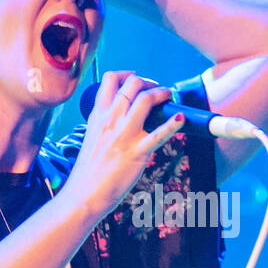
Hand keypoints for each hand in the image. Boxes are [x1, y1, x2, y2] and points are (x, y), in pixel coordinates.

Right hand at [64, 71, 184, 219]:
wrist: (84, 193)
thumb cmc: (89, 169)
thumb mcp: (93, 137)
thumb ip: (107, 124)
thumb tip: (125, 117)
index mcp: (98, 114)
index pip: (110, 79)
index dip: (128, 74)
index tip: (137, 81)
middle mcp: (111, 119)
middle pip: (132, 83)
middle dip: (149, 82)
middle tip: (157, 90)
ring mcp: (124, 134)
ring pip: (146, 100)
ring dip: (162, 93)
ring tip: (169, 97)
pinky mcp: (137, 152)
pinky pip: (159, 134)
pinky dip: (174, 124)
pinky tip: (182, 119)